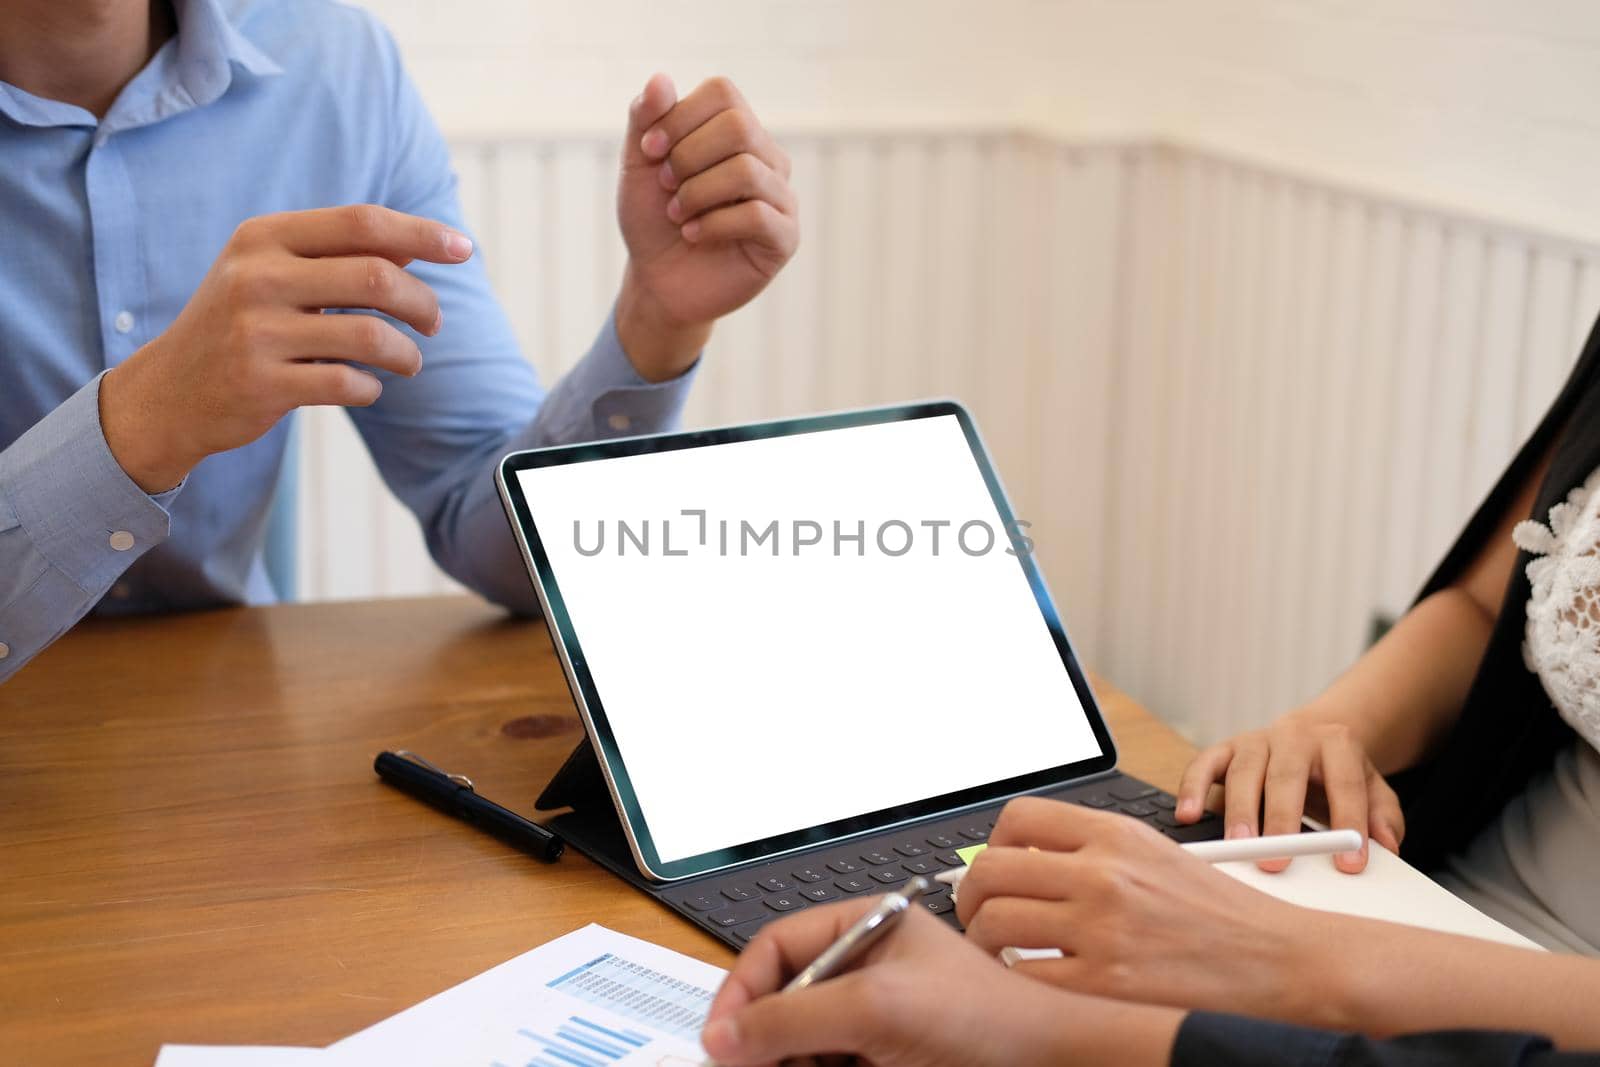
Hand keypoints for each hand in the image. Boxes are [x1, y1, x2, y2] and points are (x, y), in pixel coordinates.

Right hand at [100, 205, 471, 491]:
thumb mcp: (273, 273)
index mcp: (264, 237)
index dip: (422, 234)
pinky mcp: (261, 384)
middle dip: (423, 304)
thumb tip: (420, 247)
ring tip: (409, 361)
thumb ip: (336, 256)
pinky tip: (367, 386)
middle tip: (433, 323)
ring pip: (370, 335)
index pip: (362, 223)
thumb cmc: (242, 324)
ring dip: (406, 353)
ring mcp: (256, 331)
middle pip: (376, 277)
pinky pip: (348, 383)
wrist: (168, 392)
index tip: (464, 248)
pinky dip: (372, 388)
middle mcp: (256, 276)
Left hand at [613, 73, 798, 381]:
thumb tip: (661, 79)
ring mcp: (781, 197)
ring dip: (697, 194)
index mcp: (737, 131)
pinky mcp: (785, 237)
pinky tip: (693, 235)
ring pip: (746, 170)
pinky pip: (757, 215)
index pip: (723, 94)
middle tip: (666, 187)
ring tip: (677, 215)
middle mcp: (766, 157)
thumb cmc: (653, 220)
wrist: (658, 281)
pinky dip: (713, 224)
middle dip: (688, 157)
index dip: (679, 117)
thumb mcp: (638, 165)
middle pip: (738, 126)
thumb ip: (645, 119)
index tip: (649, 151)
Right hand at [702, 898, 1181, 1066]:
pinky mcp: (886, 1057)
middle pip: (782, 998)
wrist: (1046, 1062)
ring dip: (793, 1060)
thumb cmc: (988, 1017)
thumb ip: (793, 1017)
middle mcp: (867, 967)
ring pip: (802, 1041)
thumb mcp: (876, 1007)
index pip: (776, 947)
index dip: (741, 989)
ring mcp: (877, 1017)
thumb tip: (726, 1035)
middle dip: (765, 1035)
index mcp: (865, 927)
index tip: (720, 1037)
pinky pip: (831, 1063)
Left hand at [956, 797, 1337, 1026]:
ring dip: (984, 938)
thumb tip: (1024, 855)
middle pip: (991, 871)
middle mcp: (1102, 873)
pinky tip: (1030, 974)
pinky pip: (1025, 973)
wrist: (1275, 957)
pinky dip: (1016, 975)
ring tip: (998, 947)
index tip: (995, 866)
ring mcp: (1101, 927)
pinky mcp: (1105, 980)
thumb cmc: (1216, 909)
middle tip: (978, 912)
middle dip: (970, 895)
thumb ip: (1090, 849)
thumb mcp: (1152, 853)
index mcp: (1114, 834)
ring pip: (995, 922)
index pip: (1016, 818)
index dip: (993, 844)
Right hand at [1175, 709, 1404, 872]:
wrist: (1312, 733)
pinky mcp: (1225, 748)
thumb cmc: (1338, 772)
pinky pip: (1203, 763)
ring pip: (1243, 771)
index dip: (1349, 823)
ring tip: (1238, 846)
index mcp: (1336, 743)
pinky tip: (1187, 815)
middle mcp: (1293, 736)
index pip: (1345, 783)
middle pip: (1286, 776)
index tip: (1349, 864)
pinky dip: (1191, 788)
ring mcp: (1255, 740)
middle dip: (1281, 819)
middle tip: (1277, 860)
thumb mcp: (1373, 788)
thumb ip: (1383, 816)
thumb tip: (1387, 845)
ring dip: (1238, 811)